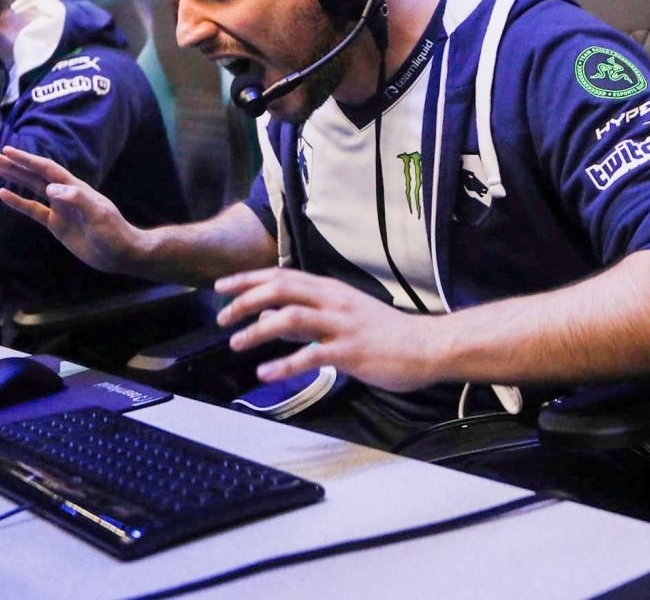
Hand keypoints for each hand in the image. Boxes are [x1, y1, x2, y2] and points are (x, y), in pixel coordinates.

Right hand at [0, 146, 139, 272]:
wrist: (120, 254)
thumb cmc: (114, 233)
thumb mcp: (98, 215)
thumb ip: (76, 199)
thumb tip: (50, 188)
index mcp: (75, 187)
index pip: (47, 169)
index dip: (28, 160)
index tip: (9, 151)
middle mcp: (65, 194)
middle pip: (35, 175)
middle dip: (15, 165)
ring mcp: (60, 208)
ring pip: (32, 188)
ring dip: (14, 178)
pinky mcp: (57, 224)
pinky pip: (33, 210)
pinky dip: (18, 202)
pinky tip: (4, 195)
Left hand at [216, 268, 440, 392]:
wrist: (428, 346)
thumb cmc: (384, 333)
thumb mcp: (340, 317)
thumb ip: (304, 318)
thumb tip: (268, 318)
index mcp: (329, 290)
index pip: (280, 276)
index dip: (248, 280)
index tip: (222, 287)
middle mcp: (332, 301)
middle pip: (280, 289)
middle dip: (245, 300)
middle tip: (221, 317)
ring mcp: (342, 325)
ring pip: (291, 318)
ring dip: (258, 330)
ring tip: (236, 343)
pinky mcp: (351, 352)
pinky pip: (312, 356)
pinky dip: (285, 364)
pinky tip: (266, 373)